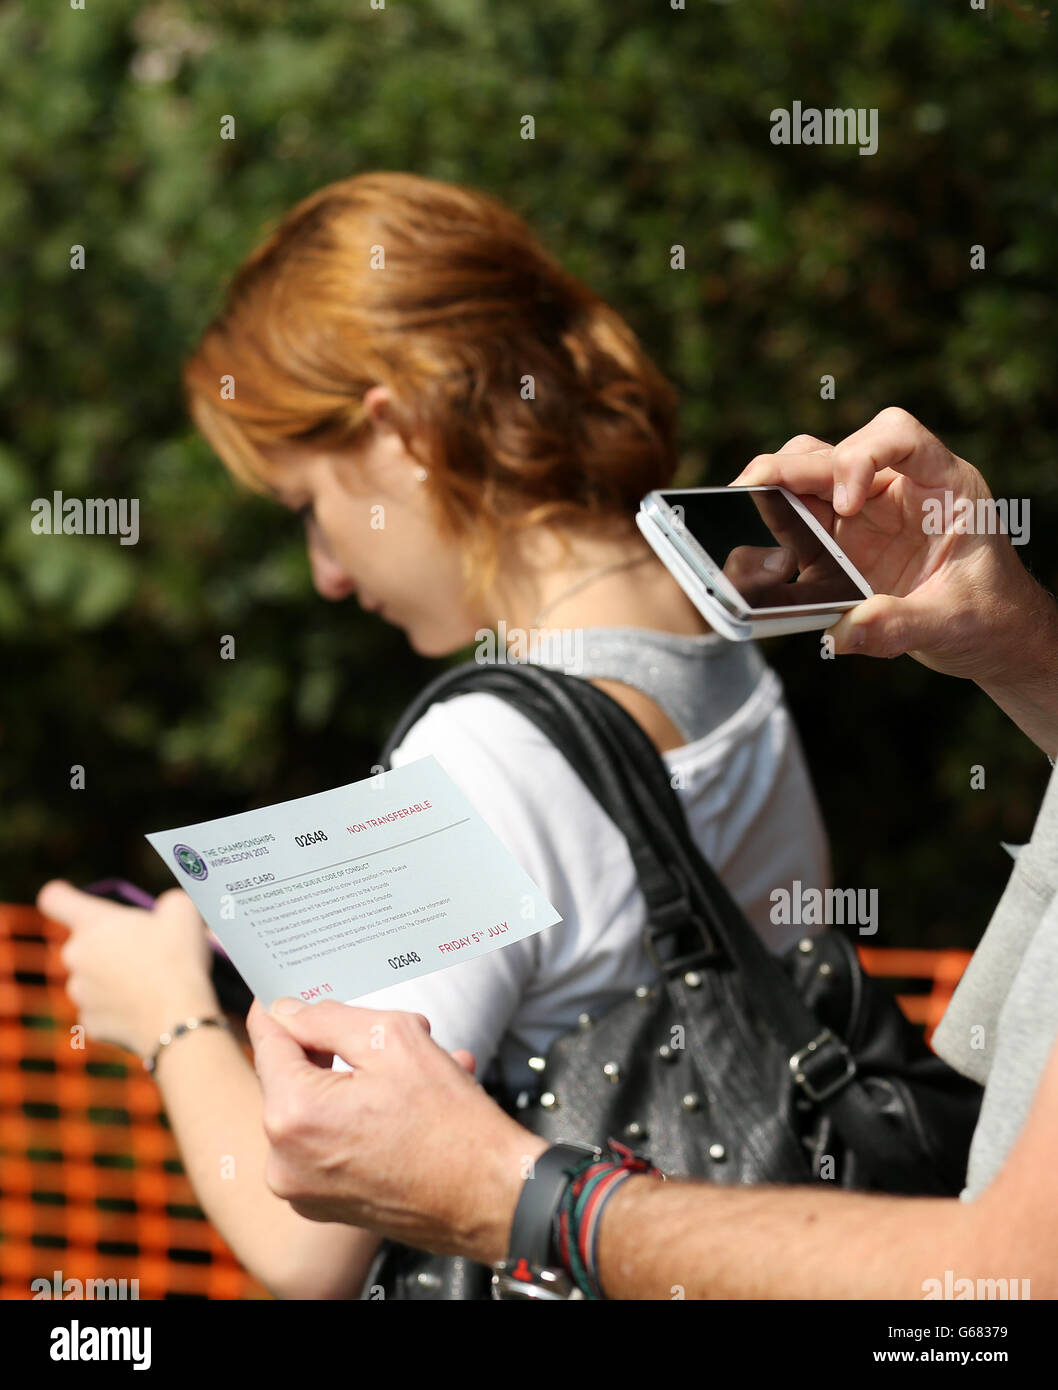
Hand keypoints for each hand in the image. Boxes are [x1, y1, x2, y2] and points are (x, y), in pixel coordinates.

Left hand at [37, 882, 219, 1058]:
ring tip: (150, 982)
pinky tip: (144, 1007)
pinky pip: (101, 1008)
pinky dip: (118, 1007)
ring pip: (92, 978)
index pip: (55, 898)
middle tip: (145, 950)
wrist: (178, 1016)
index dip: (62, 894)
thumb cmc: (178, 957)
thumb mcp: (183, 910)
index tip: (69, 896)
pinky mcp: (89, 1022)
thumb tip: (167, 912)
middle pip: (84, 943)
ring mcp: (79, 992)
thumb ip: (166, 903)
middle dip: (109, 944)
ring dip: (113, 977)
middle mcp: (75, 955)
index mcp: (93, 923)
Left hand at [247, 999, 546, 1261]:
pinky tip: (409, 1103)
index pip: (268, 1039)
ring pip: (316, 1107)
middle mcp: (282, 1159)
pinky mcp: (324, 1206)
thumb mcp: (392, 1039)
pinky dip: (359, 1118)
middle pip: (293, 1075)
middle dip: (335, 1048)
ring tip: (418, 1067)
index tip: (287, 989)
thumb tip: (287, 1011)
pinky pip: (330, 1142)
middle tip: (385, 1031)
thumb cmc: (449, 1121)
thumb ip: (327, 1018)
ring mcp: (301, 1189)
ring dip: (355, 1082)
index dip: (280, 1007)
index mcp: (291, 1114)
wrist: (492, 1199)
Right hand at [732, 407, 1057, 684]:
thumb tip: (840, 632)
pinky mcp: (842, 540)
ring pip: (810, 472)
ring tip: (742, 501)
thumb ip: (898, 625)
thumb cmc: (988, 616)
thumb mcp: (951, 623)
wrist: (991, 635)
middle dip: (794, 466)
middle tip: (753, 487)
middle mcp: (899, 488)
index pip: (898, 436)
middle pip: (837, 451)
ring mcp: (867, 512)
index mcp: (943, 486)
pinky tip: (754, 540)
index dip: (862, 456)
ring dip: (776, 485)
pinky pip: (800, 517)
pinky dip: (773, 521)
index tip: (846, 506)